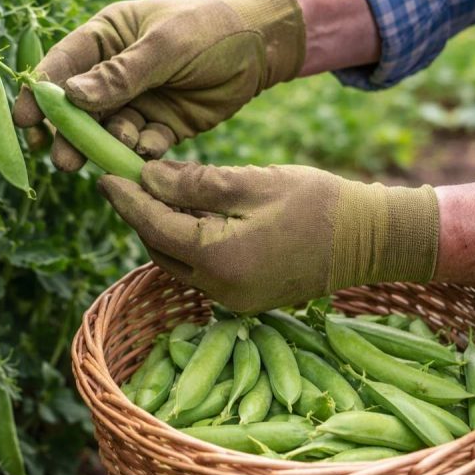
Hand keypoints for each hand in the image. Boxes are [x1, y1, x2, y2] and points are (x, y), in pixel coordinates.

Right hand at [13, 0, 304, 170]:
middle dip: (69, 133)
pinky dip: (142, 151)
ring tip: (110, 155)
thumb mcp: (166, 45)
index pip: (61, 66)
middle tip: (61, 159)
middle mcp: (114, 71)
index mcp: (107, 37)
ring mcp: (137, 101)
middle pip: (78, 108)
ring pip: (107, 131)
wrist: (263, 46)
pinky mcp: (160, 126)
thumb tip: (72, 96)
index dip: (40, 94)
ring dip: (105, 146)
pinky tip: (151, 146)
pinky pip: (141, 145)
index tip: (26, 121)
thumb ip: (121, 74)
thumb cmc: (210, 28)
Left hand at [98, 160, 439, 311]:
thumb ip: (195, 183)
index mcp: (220, 259)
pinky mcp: (243, 300)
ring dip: (161, 230)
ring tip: (157, 193)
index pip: (154, 225)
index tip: (104, 173)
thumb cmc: (317, 201)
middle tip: (129, 178)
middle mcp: (219, 290)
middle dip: (140, 214)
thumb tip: (145, 177)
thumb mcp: (253, 182)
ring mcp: (232, 301)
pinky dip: (186, 244)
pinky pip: (199, 272)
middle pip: (158, 248)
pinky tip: (189, 217)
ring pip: (175, 262)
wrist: (370, 239)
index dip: (125, 198)